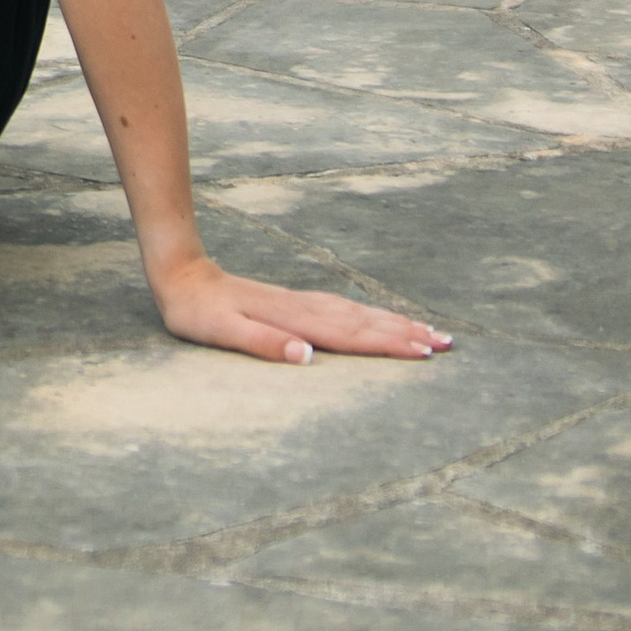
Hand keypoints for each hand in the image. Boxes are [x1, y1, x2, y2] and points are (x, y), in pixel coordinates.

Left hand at [149, 250, 450, 366]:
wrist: (181, 273)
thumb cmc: (198, 311)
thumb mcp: (221, 331)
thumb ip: (263, 343)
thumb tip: (306, 356)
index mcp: (294, 319)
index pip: (351, 335)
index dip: (390, 344)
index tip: (426, 353)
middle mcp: (305, 308)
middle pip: (365, 322)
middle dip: (407, 333)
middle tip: (448, 344)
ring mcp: (302, 302)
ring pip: (359, 313)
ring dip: (395, 322)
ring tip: (430, 331)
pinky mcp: (295, 302)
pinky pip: (345, 310)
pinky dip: (370, 315)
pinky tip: (379, 319)